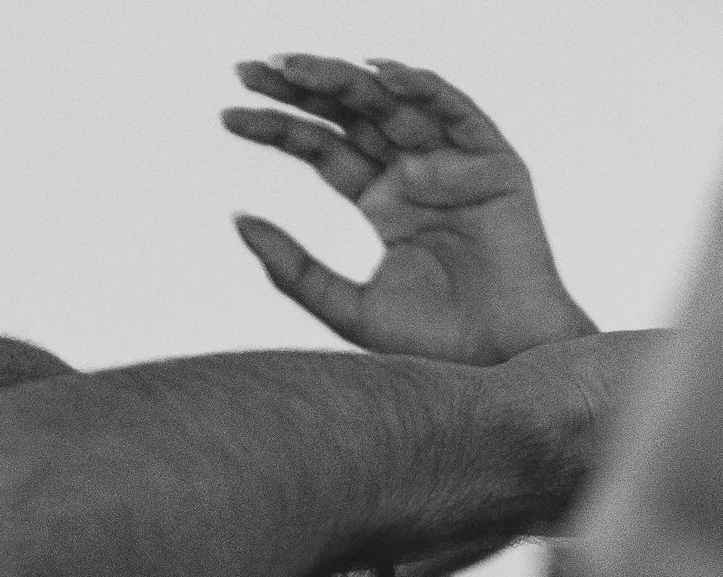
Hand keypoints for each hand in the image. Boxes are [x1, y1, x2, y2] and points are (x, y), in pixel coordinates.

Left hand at [223, 55, 593, 364]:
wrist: (495, 362)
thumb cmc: (428, 343)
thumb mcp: (345, 307)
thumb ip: (293, 269)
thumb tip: (237, 218)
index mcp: (379, 200)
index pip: (321, 148)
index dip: (278, 129)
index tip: (227, 115)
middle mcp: (413, 171)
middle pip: (350, 115)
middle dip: (301, 90)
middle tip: (250, 71)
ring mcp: (453, 161)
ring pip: (393, 103)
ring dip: (345, 80)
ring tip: (294, 68)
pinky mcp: (494, 163)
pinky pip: (457, 112)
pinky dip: (423, 89)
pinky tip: (381, 74)